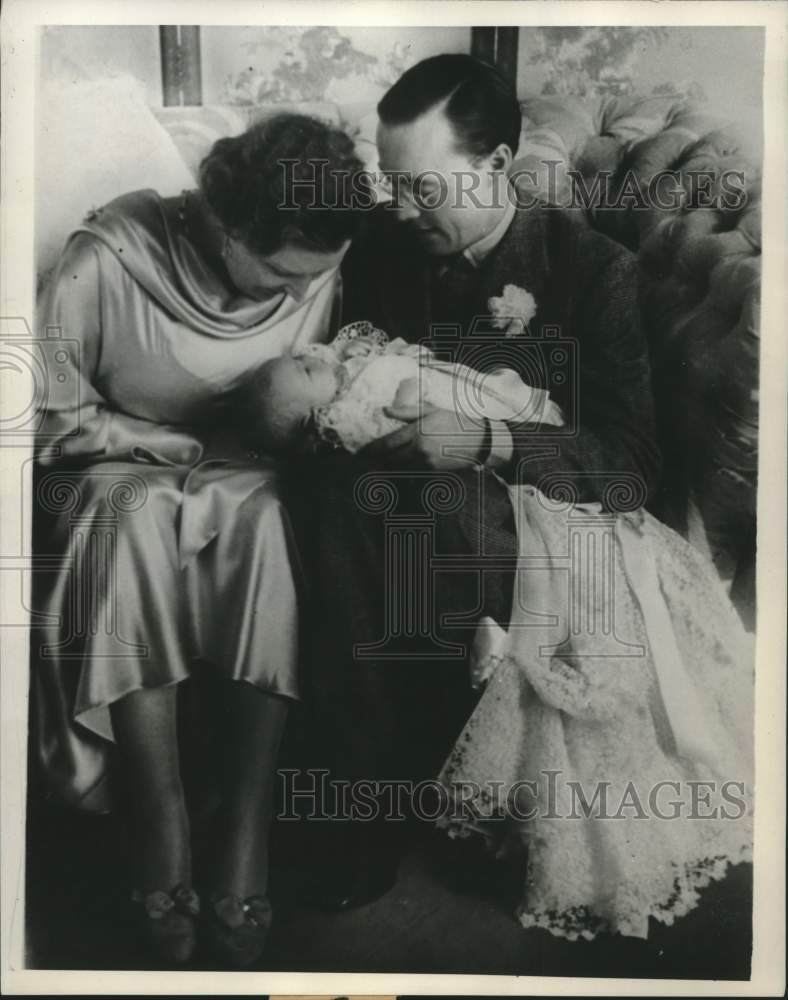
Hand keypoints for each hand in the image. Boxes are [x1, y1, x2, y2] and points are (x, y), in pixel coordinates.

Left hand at [357, 403, 486, 468]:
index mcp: (417, 431)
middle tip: (364, 464)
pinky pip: (412, 476)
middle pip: (389, 460)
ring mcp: (426, 463)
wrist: (479, 441)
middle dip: (375, 463)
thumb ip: (406, 412)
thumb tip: (385, 410)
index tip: (360, 453)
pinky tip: (396, 475)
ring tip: (375, 470)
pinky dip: (402, 476)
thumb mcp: (431, 411)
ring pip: (399, 470)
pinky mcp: (433, 473)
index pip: (387, 443)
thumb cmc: (455, 422)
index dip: (371, 450)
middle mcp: (418, 449)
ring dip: (386, 471)